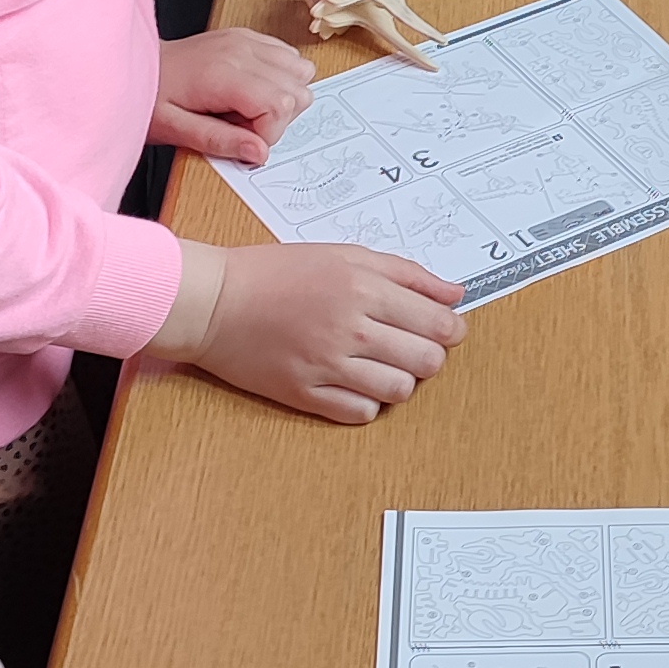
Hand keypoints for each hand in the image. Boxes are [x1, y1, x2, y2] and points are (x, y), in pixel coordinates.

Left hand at [151, 27, 314, 166]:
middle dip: (277, 118)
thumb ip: (219, 141)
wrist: (135, 66)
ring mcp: (247, 40)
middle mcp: (241, 51)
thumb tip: (259, 152)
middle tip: (240, 123)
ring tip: (246, 106)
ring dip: (283, 97)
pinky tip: (252, 90)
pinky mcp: (247, 37)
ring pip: (302, 72)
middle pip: (298, 91)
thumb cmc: (149, 99)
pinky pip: (290, 57)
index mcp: (224, 74)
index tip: (242, 138)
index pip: (282, 105)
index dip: (268, 133)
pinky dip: (281, 78)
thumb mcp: (175, 130)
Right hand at [178, 241, 462, 423]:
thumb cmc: (275, 273)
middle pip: (427, 361)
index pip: (437, 323)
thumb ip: (405, 273)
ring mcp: (326, 366)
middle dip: (429, 356)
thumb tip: (455, 294)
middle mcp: (349, 329)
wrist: (213, 301)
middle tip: (411, 346)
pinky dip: (367, 401)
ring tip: (380, 364)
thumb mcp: (344, 254)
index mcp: (362, 288)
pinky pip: (361, 412)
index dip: (451, 330)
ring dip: (399, 379)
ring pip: (399, 391)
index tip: (446, 330)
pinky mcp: (304, 394)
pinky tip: (354, 382)